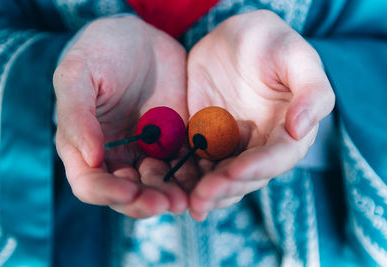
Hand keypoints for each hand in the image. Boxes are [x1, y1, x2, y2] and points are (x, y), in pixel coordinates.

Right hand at [54, 16, 196, 217]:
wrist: (142, 38)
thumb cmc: (101, 51)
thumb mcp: (78, 74)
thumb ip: (77, 115)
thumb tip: (90, 158)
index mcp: (85, 146)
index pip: (91, 184)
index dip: (109, 193)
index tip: (131, 191)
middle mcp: (115, 157)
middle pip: (128, 194)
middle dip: (147, 202)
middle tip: (170, 203)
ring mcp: (147, 152)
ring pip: (158, 186)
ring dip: (173, 195)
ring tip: (190, 199)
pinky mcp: (175, 143)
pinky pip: (184, 167)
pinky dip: (194, 177)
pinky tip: (207, 178)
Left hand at [187, 10, 334, 220]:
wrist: (233, 38)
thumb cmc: (270, 42)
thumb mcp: (295, 55)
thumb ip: (311, 90)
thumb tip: (301, 128)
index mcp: (288, 131)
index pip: (278, 157)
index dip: (258, 167)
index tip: (234, 172)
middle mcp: (261, 145)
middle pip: (247, 176)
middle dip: (226, 188)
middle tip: (202, 198)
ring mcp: (232, 145)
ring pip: (222, 177)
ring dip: (206, 192)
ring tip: (189, 202)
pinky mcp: (207, 141)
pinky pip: (197, 163)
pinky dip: (187, 177)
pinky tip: (173, 186)